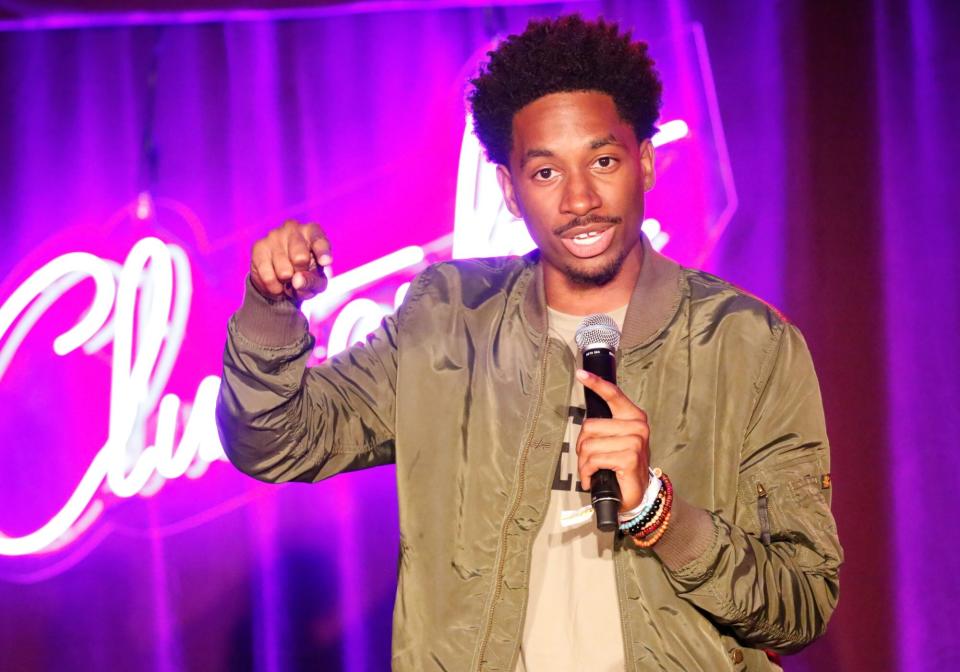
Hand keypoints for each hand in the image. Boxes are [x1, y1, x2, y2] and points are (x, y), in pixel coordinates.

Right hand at [250, 220, 330, 301]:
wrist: (280, 277)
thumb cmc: (306, 273)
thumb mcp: (317, 281)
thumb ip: (313, 282)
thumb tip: (297, 281)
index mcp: (312, 231)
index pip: (319, 241)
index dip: (322, 252)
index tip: (326, 262)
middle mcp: (293, 228)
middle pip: (300, 258)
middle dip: (301, 274)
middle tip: (299, 275)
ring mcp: (274, 236)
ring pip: (283, 272)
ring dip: (287, 284)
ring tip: (288, 280)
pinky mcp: (258, 247)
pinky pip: (268, 278)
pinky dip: (275, 288)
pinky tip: (277, 284)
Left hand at [575, 369, 650, 510]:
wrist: (635, 494)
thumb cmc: (621, 467)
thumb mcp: (613, 441)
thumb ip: (603, 427)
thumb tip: (585, 420)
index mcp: (633, 417)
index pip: (613, 394)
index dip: (596, 383)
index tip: (581, 374)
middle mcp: (637, 426)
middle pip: (589, 426)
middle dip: (582, 447)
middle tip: (589, 461)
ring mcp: (635, 442)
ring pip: (589, 446)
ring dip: (584, 463)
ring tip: (592, 472)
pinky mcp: (630, 458)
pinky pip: (594, 460)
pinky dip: (587, 472)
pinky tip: (593, 479)